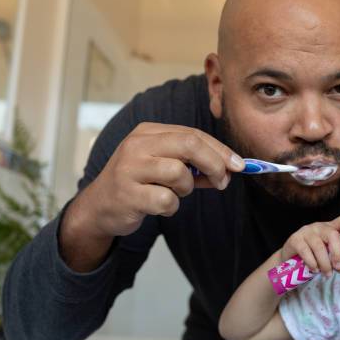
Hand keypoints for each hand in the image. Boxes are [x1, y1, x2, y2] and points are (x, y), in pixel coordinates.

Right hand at [81, 122, 244, 236]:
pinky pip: (167, 200)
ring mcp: (129, 168)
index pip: (193, 134)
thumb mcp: (164, 166)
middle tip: (222, 182)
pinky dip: (171, 207)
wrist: (100, 207)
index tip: (240, 165)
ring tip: (175, 193)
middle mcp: (137, 145)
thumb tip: (231, 169)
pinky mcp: (127, 194)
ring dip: (187, 188)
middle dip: (215, 164)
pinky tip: (159, 206)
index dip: (221, 150)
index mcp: (148, 132)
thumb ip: (194, 165)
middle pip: (190, 145)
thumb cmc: (139, 183)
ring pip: (179, 173)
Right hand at [281, 215, 339, 276]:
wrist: (291, 256)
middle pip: (332, 235)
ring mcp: (306, 231)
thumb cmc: (314, 254)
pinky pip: (305, 251)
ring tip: (327, 273)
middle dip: (337, 253)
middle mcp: (319, 227)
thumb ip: (339, 261)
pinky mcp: (295, 239)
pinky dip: (312, 263)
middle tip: (338, 267)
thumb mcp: (328, 255)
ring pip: (319, 246)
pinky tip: (315, 269)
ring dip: (325, 263)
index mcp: (331, 228)